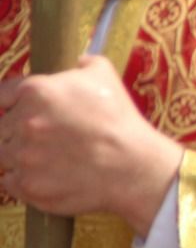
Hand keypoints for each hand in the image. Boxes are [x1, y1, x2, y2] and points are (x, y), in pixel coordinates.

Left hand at [0, 55, 182, 235]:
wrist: (131, 164)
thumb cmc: (118, 119)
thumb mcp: (105, 75)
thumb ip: (83, 63)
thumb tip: (76, 62)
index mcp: (37, 92)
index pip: (1, 94)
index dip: (11, 101)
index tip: (18, 108)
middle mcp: (23, 123)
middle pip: (1, 126)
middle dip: (17, 129)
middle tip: (44, 135)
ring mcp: (22, 157)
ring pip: (3, 154)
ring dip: (18, 154)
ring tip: (47, 156)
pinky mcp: (26, 185)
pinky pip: (8, 181)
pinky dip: (22, 178)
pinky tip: (46, 173)